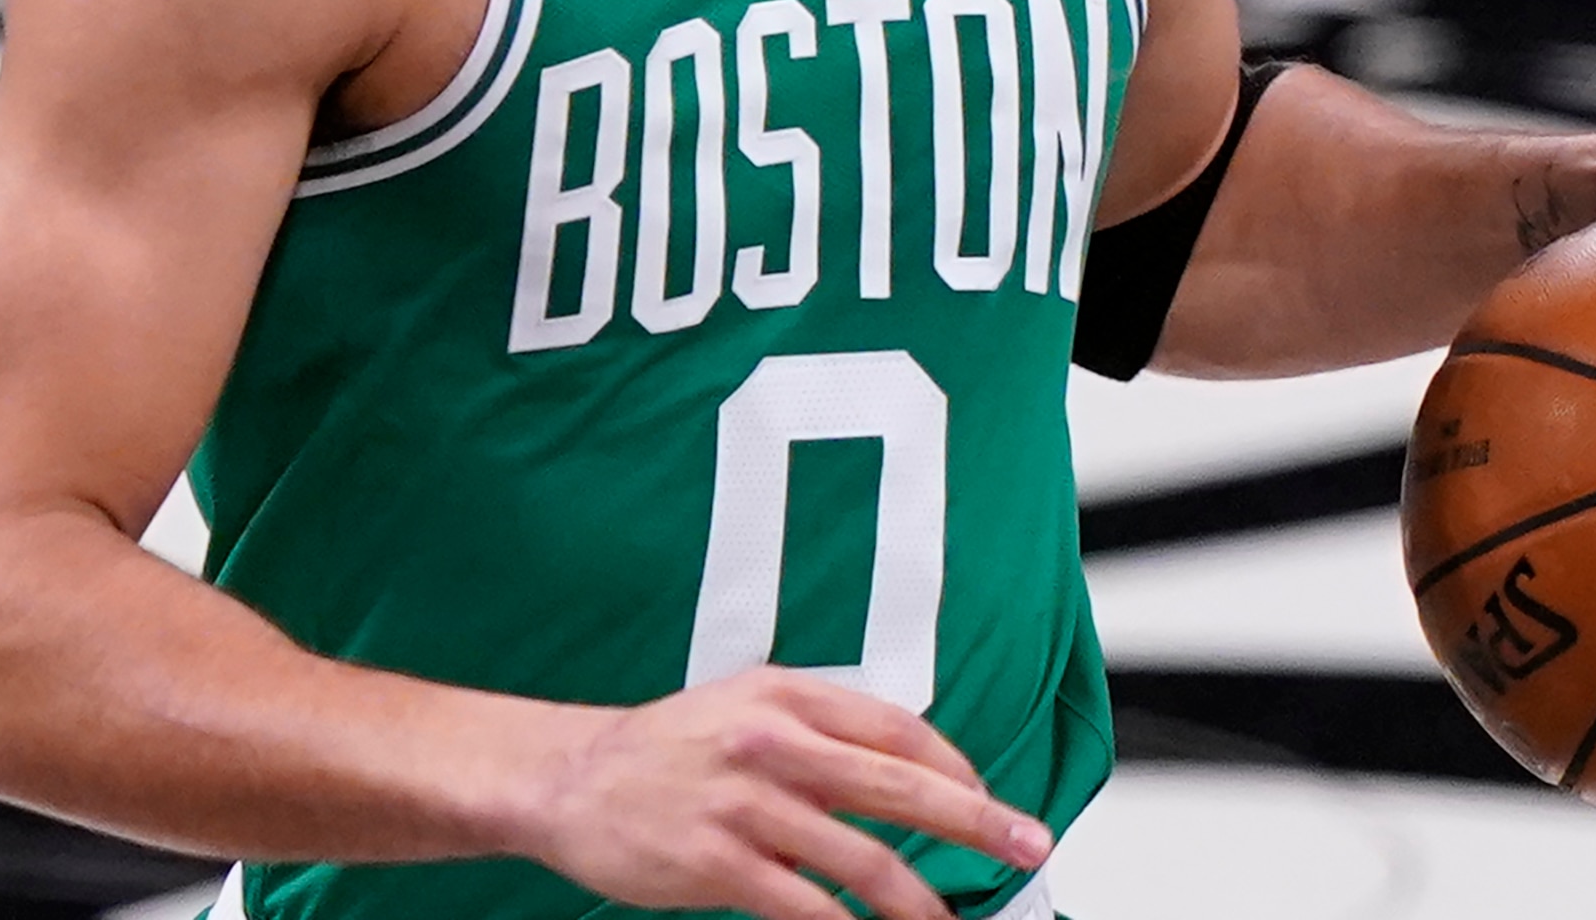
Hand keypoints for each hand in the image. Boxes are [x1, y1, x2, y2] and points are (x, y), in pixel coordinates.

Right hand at [506, 666, 1051, 919]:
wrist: (568, 778)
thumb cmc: (666, 748)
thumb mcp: (747, 709)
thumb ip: (820, 732)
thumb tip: (904, 772)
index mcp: (790, 697)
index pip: (902, 730)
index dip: (959, 770)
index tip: (991, 801)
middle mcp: (775, 743)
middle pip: (902, 786)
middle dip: (977, 821)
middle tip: (1028, 846)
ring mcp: (746, 803)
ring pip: (864, 860)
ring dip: (921, 901)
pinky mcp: (717, 861)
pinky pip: (806, 907)